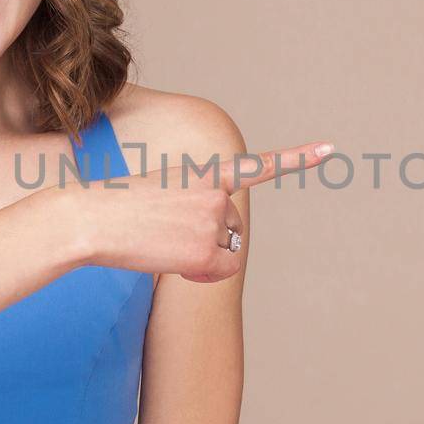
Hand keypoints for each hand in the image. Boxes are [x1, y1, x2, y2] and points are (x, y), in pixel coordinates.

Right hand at [64, 141, 333, 281]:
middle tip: (170, 232)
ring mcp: (215, 221)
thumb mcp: (160, 192)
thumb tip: (214, 241)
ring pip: (227, 250)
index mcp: (205, 173)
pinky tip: (174, 261)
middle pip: (234, 228)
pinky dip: (202, 274)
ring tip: (165, 242)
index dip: (298, 159)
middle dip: (211, 238)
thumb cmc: (116, 206)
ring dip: (202, 256)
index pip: (257, 166)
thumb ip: (194, 206)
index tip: (331, 150)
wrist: (92, 217)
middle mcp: (218, 194)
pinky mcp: (207, 249)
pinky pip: (221, 271)